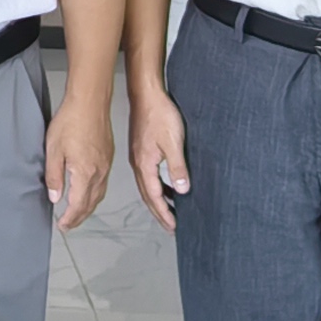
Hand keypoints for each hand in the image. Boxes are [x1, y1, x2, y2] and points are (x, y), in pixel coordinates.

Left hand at [43, 90, 113, 232]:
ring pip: (99, 195)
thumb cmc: (71, 121)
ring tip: (78, 213)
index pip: (78, 204)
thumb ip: (54, 176)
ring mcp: (106, 165)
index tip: (62, 225)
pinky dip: (95, 195)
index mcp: (85, 173)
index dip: (70, 218)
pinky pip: (103, 184)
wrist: (90, 102)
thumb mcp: (53, 150)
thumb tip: (55, 197)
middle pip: (91, 203)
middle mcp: (99, 173)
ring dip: (88, 207)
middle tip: (68, 225)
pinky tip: (89, 192)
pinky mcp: (108, 157)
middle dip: (79, 217)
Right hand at [128, 86, 187, 233]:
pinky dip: (157, 186)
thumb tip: (181, 189)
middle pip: (148, 195)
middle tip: (170, 225)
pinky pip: (148, 175)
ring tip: (169, 210)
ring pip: (147, 186)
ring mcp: (138, 157)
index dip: (164, 213)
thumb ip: (177, 167)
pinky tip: (166, 185)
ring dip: (157, 200)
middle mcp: (138, 164)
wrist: (146, 94)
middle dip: (159, 212)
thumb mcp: (173, 142)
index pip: (154, 196)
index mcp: (144, 165)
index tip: (173, 226)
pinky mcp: (141, 150)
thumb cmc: (159, 114)